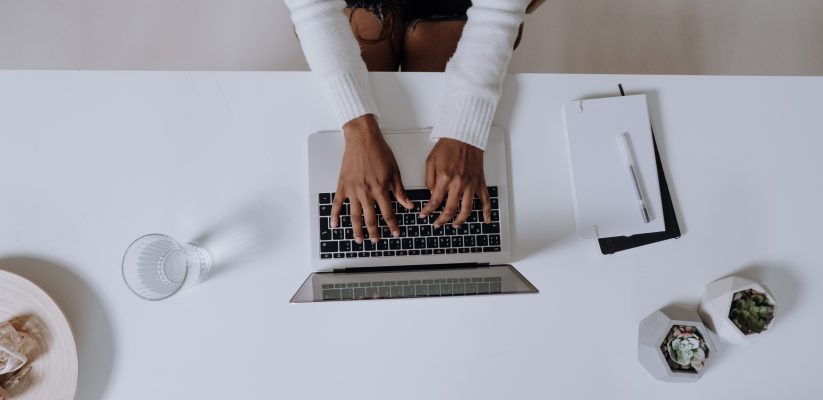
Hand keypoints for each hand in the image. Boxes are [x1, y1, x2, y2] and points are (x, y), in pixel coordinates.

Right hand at [330, 115, 412, 243]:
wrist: (363, 139)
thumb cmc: (379, 151)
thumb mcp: (395, 171)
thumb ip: (400, 191)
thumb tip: (408, 205)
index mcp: (380, 189)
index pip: (388, 213)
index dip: (392, 225)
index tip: (395, 233)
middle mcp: (366, 192)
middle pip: (370, 218)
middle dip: (374, 232)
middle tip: (376, 241)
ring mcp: (352, 190)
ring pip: (354, 215)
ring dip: (357, 230)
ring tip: (359, 239)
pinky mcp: (342, 185)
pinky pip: (337, 204)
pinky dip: (335, 215)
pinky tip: (335, 225)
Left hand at [419, 138, 490, 226]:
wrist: (465, 136)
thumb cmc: (448, 145)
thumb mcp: (431, 160)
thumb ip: (429, 179)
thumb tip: (431, 193)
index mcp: (445, 178)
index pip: (434, 201)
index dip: (428, 211)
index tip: (424, 215)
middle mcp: (459, 183)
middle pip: (450, 209)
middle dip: (442, 220)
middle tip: (437, 224)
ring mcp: (471, 184)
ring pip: (467, 209)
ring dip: (460, 220)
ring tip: (455, 225)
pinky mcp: (479, 182)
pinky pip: (485, 200)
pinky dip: (486, 212)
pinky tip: (485, 220)